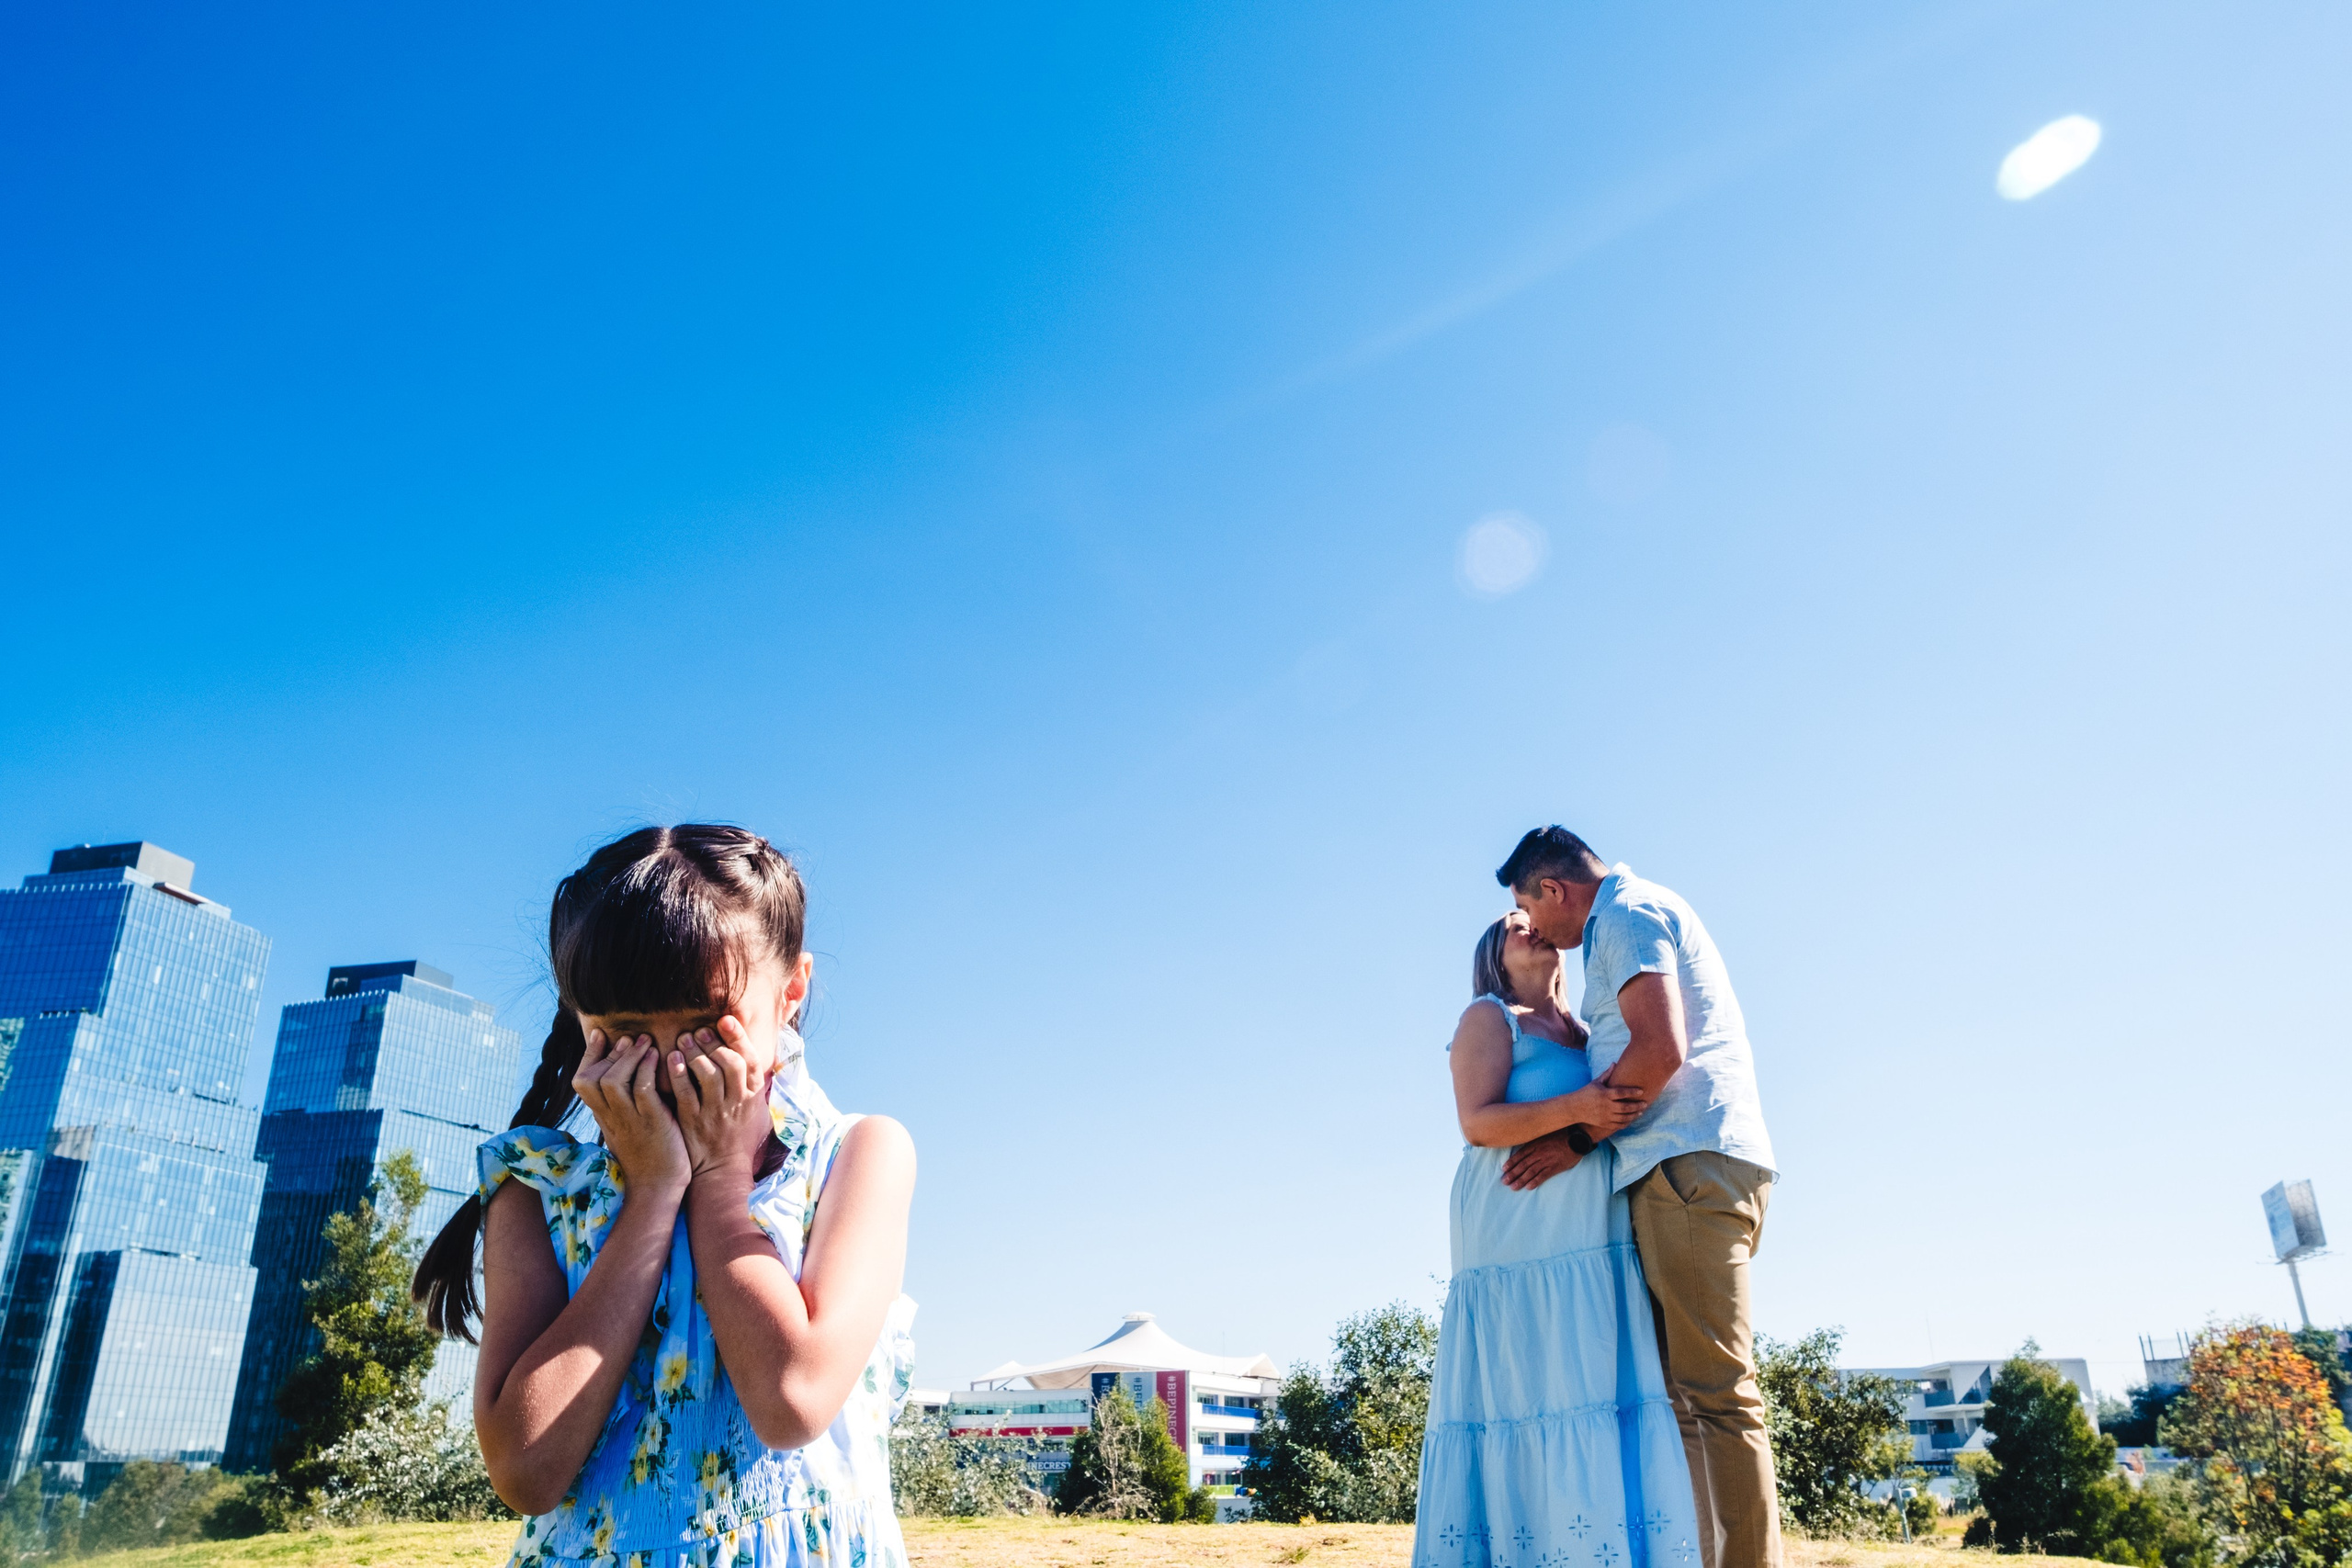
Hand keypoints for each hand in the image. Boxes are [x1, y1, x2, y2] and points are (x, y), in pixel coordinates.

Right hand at [572, 1029, 689, 1198]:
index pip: (582, 1082)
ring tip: (645, 1042)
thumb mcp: (628, 1126)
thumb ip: (622, 1103)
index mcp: (604, 1116)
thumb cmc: (650, 1153)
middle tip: (628, 1038)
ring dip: (628, 1058)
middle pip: (590, 1080)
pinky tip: (659, 1058)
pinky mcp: (651, 1123)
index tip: (601, 1034)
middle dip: (609, 1054)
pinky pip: (642, 1090)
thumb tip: (624, 1075)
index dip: (589, 1056)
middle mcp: (611, 1117)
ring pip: (612, 1082)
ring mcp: (629, 1121)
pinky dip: (648, 1070)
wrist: (659, 1187)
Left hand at [667, 1017, 768, 1185]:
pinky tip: (671, 1059)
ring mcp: (714, 1111)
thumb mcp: (756, 1113)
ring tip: (684, 1039)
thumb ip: (752, 1086)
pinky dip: (678, 1072)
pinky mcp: (692, 1121)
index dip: (738, 1038)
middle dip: (713, 1041)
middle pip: (728, 1062)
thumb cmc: (739, 1140)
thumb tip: (748, 1056)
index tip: (725, 1020)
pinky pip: (685, 1091)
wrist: (722, 1172)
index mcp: (752, 1097)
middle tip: (699, 1029)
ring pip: (707, 1073)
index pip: (749, 1060)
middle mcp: (736, 1102)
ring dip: (695, 1052)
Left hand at [1501, 1128, 1581, 1190]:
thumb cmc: (1560, 1135)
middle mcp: (1538, 1153)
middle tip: (1504, 1181)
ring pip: (1530, 1172)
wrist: (1576, 1138)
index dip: (1511, 1163)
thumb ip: (1535, 1141)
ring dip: (1520, 1180)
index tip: (1504, 1170)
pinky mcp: (1555, 1167)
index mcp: (1535, 1144)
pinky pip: (1543, 1176)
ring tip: (1513, 1187)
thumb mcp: (1544, 1134)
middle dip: (1512, 1174)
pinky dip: (1535, 1182)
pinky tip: (1528, 1187)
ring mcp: (1546, 1160)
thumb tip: (1525, 1147)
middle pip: (1522, 1165)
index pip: (1519, 1155)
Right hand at [1565, 1079, 1649, 1135]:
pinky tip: (1631, 1119)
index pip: (1621, 1093)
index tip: (1641, 1091)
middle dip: (1637, 1106)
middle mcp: (1606, 1106)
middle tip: (1645, 1104)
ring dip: (1634, 1115)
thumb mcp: (1596, 1082)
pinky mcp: (1604, 1124)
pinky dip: (1627, 1122)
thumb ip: (1607, 1074)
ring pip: (1624, 1117)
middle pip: (1626, 1107)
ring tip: (1640, 1112)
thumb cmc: (1586, 1092)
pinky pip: (1618, 1125)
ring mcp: (1605, 1116)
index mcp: (1605, 1094)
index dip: (1632, 1092)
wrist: (1575, 1108)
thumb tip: (1615, 1063)